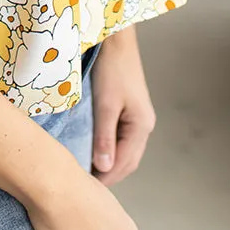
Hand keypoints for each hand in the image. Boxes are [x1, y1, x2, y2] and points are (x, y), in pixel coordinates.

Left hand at [91, 27, 156, 187]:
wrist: (117, 41)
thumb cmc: (112, 70)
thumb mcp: (106, 105)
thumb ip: (105, 137)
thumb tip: (103, 168)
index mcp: (142, 126)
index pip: (125, 163)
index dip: (106, 178)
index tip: (85, 188)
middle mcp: (144, 126)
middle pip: (128, 161)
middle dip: (109, 174)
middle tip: (85, 184)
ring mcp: (138, 119)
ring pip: (125, 151)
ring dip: (109, 164)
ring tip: (87, 172)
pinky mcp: (129, 111)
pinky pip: (121, 139)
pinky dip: (109, 150)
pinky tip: (94, 151)